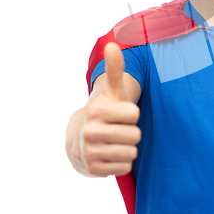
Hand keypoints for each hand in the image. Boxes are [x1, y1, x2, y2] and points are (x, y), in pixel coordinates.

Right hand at [78, 43, 140, 176]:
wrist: (79, 139)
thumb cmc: (104, 112)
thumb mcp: (111, 92)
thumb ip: (115, 70)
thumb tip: (113, 44)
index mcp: (97, 111)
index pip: (135, 114)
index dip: (131, 115)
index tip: (120, 114)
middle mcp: (90, 132)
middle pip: (135, 135)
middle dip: (131, 133)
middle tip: (117, 130)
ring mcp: (90, 152)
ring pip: (131, 153)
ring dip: (127, 148)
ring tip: (113, 143)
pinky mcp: (93, 170)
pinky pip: (125, 168)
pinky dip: (121, 163)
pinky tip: (110, 155)